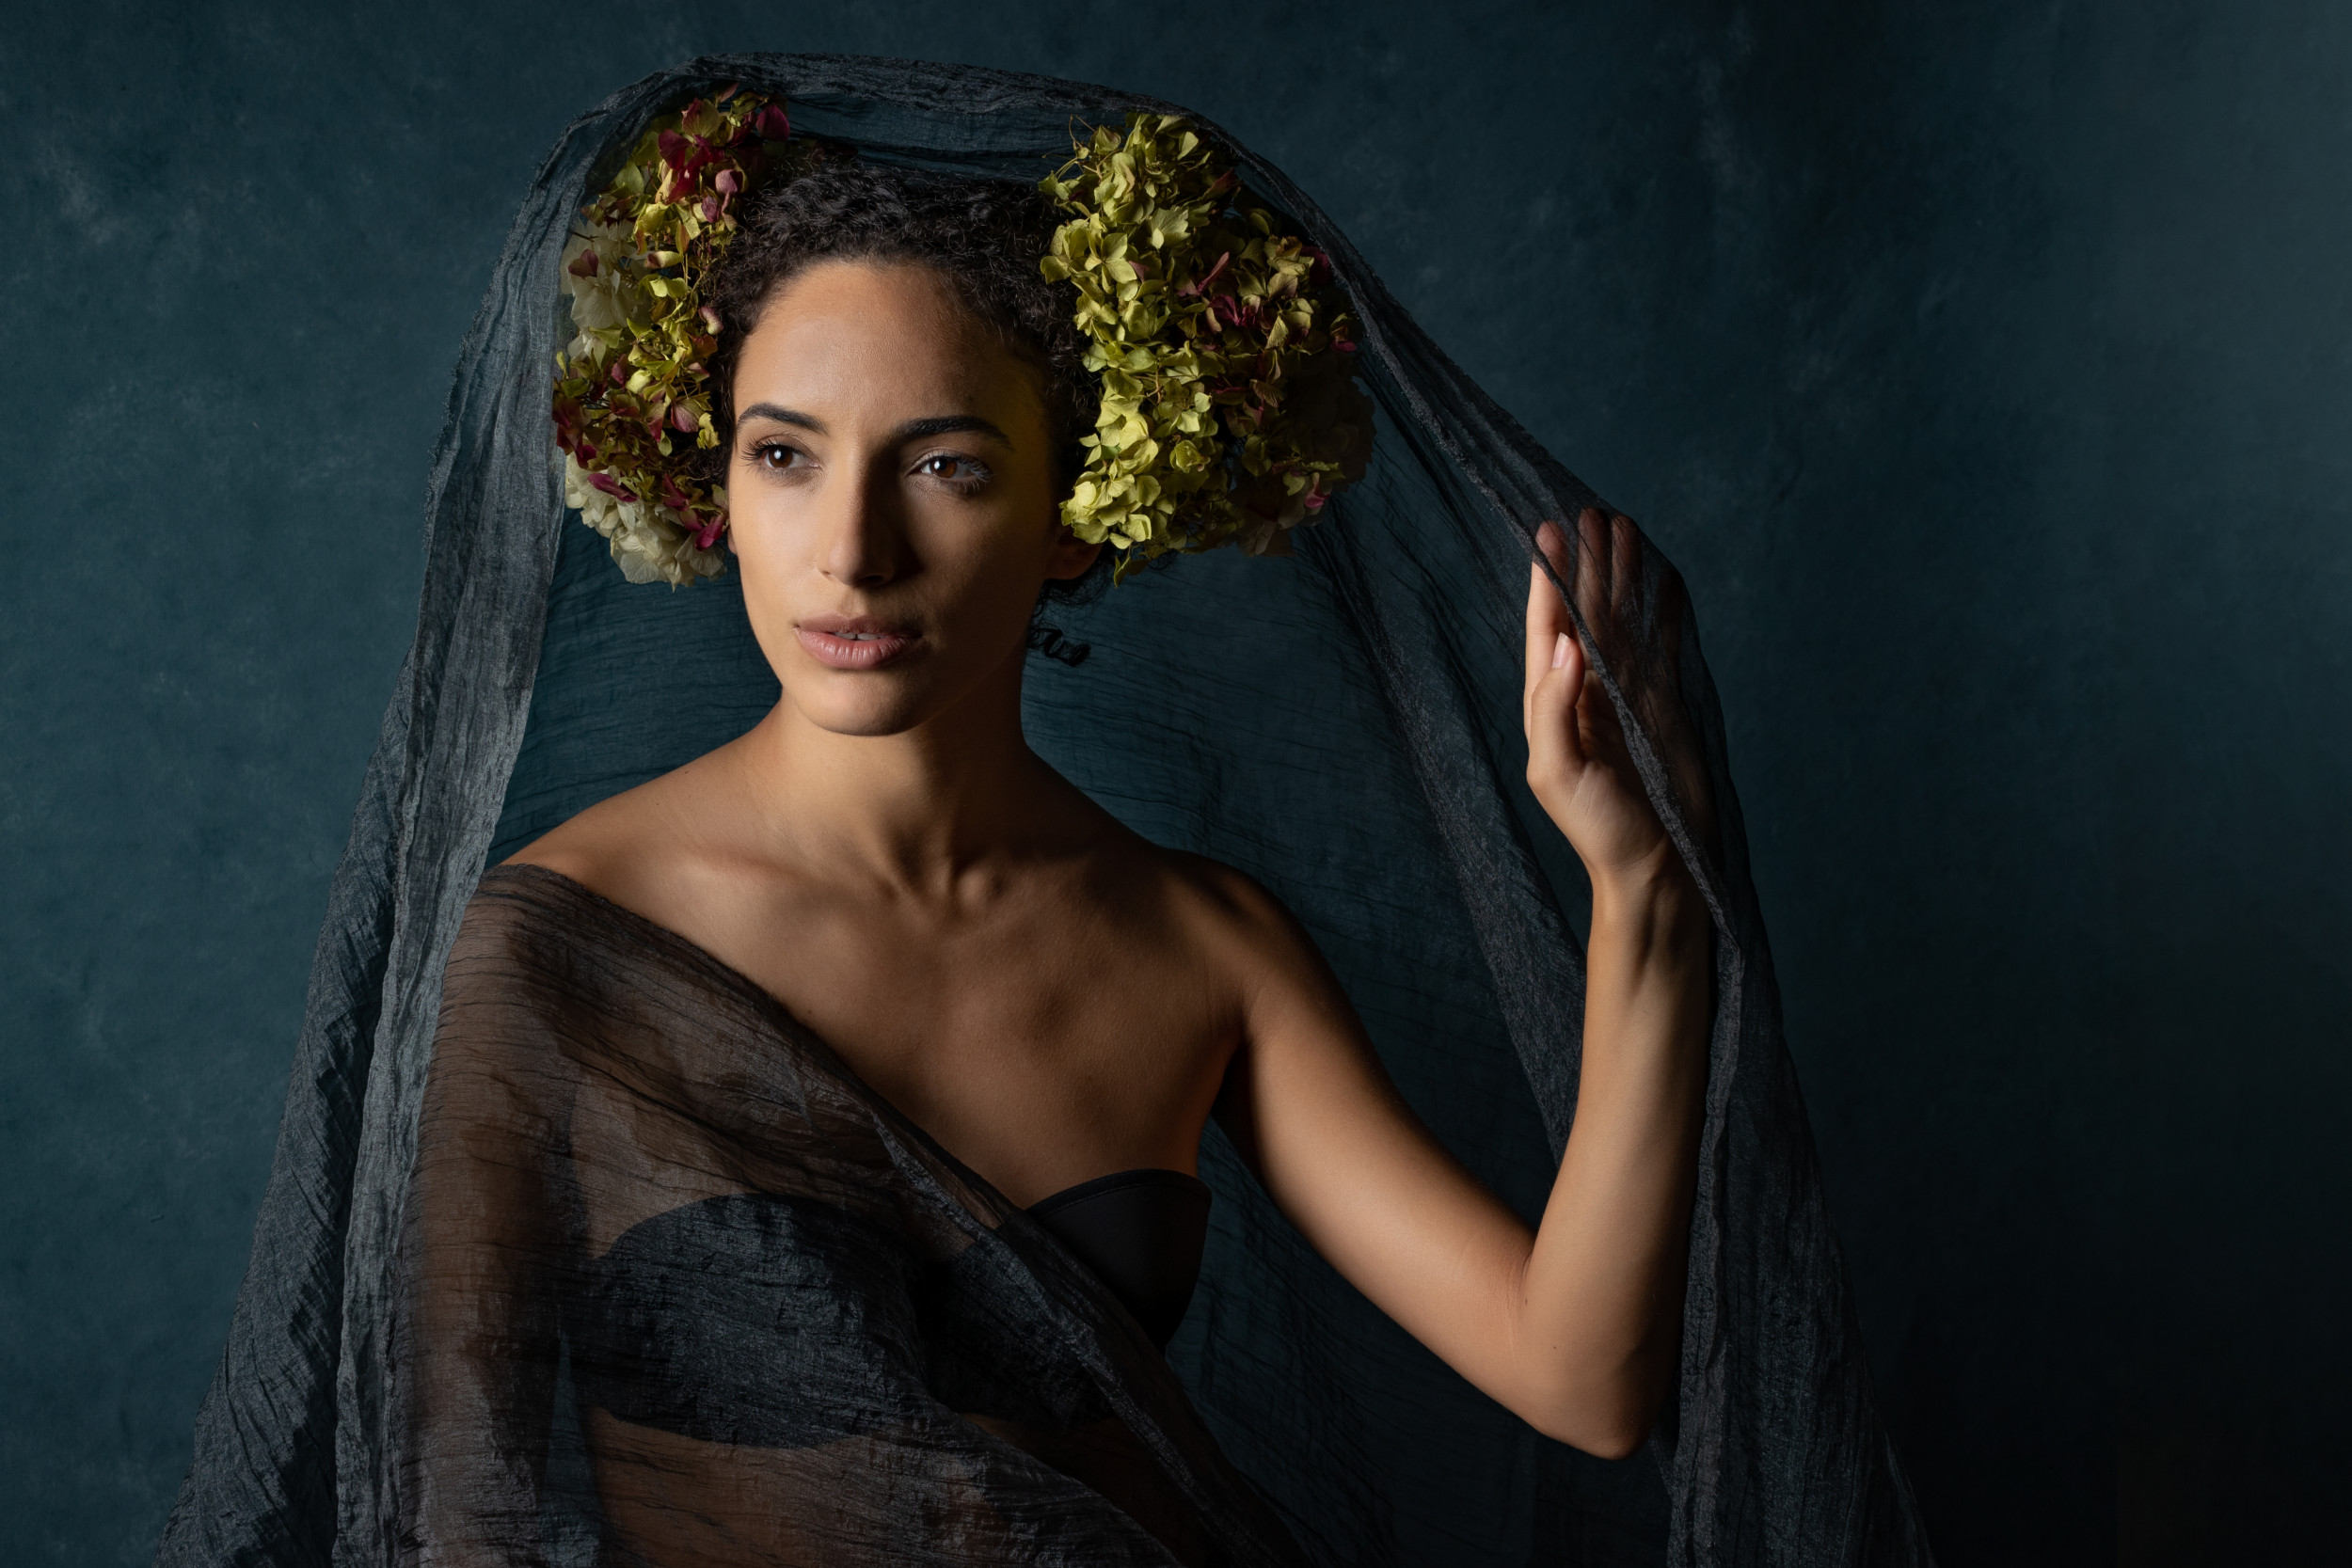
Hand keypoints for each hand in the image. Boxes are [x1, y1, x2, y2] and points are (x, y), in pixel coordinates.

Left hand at [1522, 509, 1713, 893]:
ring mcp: (1626, 697)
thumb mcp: (1559, 773)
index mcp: (1550, 706)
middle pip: (1586, 613)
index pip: (1546, 630)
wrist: (1657, 870)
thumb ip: (1555, 707)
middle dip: (1588, 564)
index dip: (1548, 581)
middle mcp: (1585, 693)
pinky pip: (1660, 644)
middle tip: (1594, 513)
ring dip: (1622, 576)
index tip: (1551, 532)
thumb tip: (1566, 644)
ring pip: (1622, 620)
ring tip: (1625, 527)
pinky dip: (1663, 609)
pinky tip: (1664, 578)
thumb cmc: (1600, 831)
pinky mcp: (1662, 706)